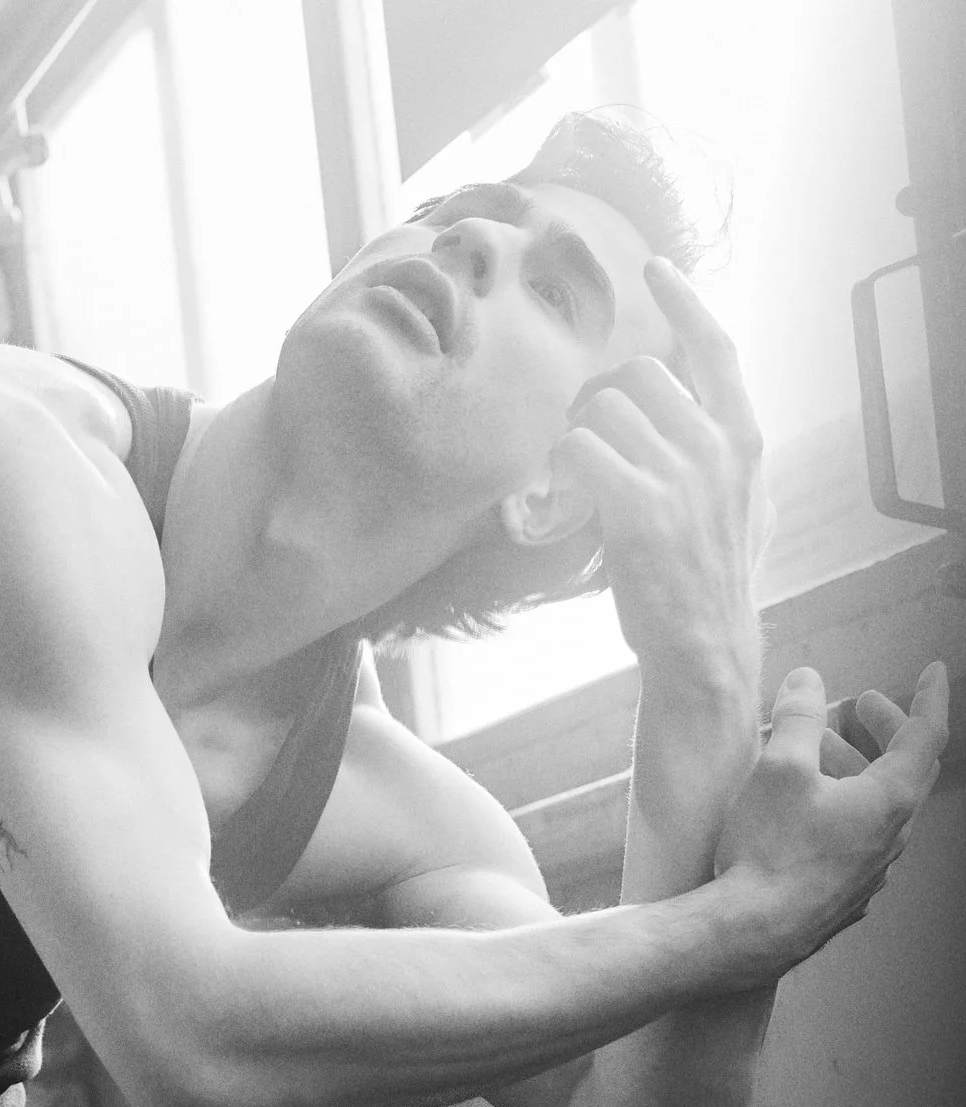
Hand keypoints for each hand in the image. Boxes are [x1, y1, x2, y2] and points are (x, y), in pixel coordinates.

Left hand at [551, 259, 770, 683]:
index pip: (715, 348)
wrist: (705, 642)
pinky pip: (576, 448)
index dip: (683, 302)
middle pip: (636, 375)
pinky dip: (556, 469)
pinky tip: (563, 499)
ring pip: (599, 409)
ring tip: (578, 483)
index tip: (655, 267)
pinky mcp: (636, 506)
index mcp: (745, 437)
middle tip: (589, 449)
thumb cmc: (715, 574)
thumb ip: (729, 452)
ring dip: (574, 438)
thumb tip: (713, 414)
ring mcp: (680, 475)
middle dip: (599, 403)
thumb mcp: (748, 502)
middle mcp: (717, 446)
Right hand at [716, 663, 947, 968]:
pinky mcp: (846, 895)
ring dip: (854, 771)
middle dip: (883, 732)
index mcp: (889, 798)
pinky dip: (841, 810)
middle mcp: (893, 835)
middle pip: (904, 770)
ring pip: (877, 806)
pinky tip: (804, 813)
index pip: (926, 735)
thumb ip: (799, 719)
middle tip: (858, 709)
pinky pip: (856, 840)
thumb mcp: (780, 769)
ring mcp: (872, 869)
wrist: (753, 930)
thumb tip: (808, 682)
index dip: (929, 698)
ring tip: (811, 756)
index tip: (932, 671)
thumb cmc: (771, 850)